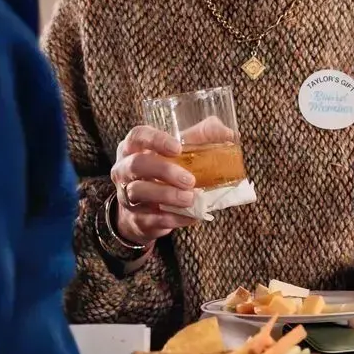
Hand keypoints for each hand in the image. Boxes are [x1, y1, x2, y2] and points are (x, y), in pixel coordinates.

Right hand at [111, 125, 196, 245]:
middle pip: (137, 164)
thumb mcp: (177, 154)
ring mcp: (126, 196)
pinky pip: (150, 218)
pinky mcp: (135, 219)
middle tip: (190, 179)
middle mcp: (124, 170)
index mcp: (133, 148)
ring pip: (138, 192)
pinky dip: (173, 218)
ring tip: (190, 198)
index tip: (177, 148)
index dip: (156, 140)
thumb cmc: (162, 174)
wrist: (143, 213)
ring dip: (167, 195)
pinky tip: (191, 216)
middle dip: (164, 171)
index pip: (137, 136)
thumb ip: (200, 138)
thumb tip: (228, 134)